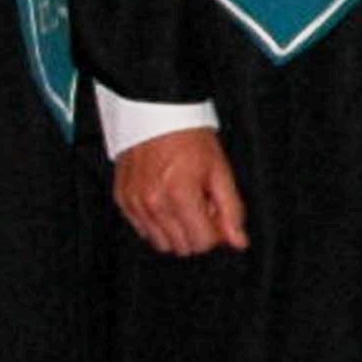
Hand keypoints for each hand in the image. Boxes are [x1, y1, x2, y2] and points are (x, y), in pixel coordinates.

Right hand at [109, 129, 250, 256]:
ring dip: (177, 230)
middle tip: (202, 206)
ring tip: (184, 203)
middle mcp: (154, 204)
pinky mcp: (123, 200)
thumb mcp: (220, 171)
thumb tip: (239, 242)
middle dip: (197, 232)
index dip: (215, 232)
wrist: (156, 114)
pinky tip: (166, 200)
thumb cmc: (189, 138)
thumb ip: (231, 210)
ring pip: (161, 243)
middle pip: (182, 247)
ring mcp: (135, 204)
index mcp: (180, 197)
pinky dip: (157, 222)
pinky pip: (143, 229)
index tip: (216, 215)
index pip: (202, 243)